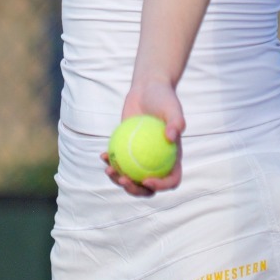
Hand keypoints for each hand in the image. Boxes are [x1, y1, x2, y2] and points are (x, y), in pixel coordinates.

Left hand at [102, 80, 183, 196]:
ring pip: (131, 178)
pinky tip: (102, 156)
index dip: (161, 186)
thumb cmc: (164, 98)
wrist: (147, 89)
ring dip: (119, 179)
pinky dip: (111, 162)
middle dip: (135, 190)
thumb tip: (172, 137)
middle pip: (148, 187)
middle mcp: (157, 162)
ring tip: (109, 170)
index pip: (171, 179)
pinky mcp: (127, 150)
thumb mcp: (173, 107)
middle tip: (124, 180)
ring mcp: (141, 158)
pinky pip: (119, 161)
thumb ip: (176, 121)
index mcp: (173, 159)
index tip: (147, 180)